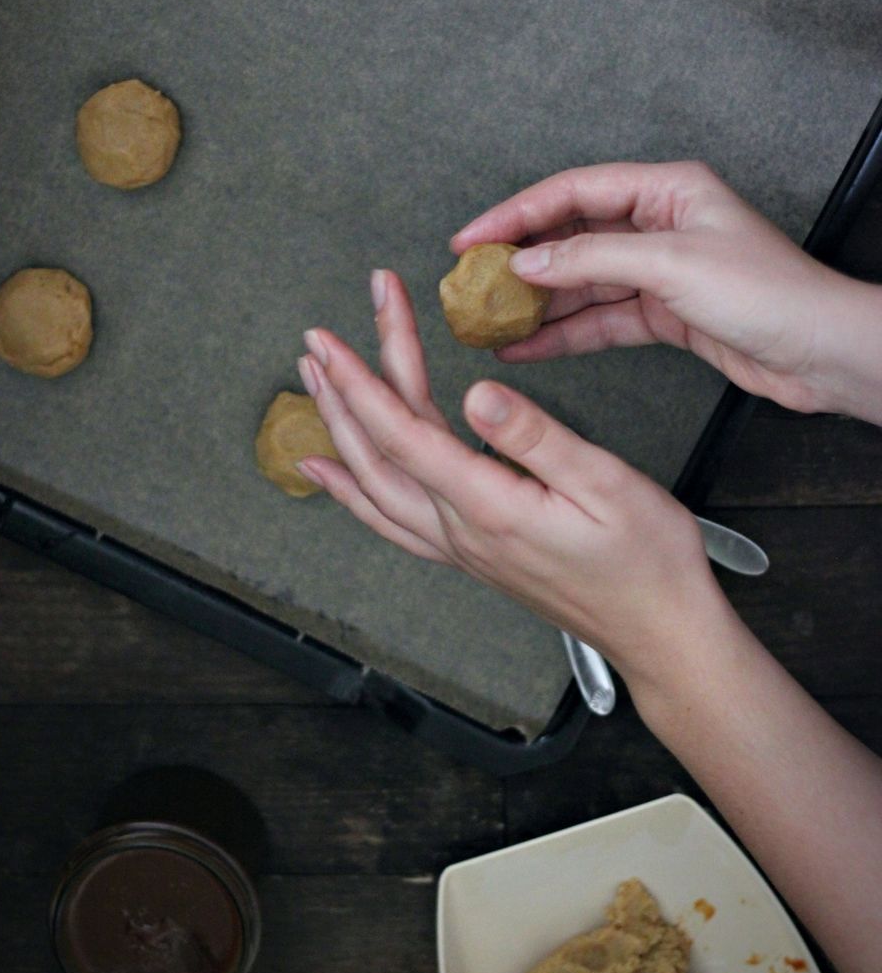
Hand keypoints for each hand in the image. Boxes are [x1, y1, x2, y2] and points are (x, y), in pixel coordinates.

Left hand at [296, 270, 724, 681]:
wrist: (658, 631)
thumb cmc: (646, 561)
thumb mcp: (607, 484)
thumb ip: (536, 437)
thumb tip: (478, 396)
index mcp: (490, 506)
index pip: (404, 434)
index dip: (362, 381)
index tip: (332, 340)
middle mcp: (461, 531)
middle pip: (379, 452)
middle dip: (343, 389)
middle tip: (319, 340)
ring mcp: (460, 547)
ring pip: (374, 486)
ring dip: (338, 430)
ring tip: (313, 384)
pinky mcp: (469, 554)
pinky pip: (388, 521)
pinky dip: (350, 491)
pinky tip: (329, 471)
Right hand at [452, 159, 869, 415]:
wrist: (820, 352)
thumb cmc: (769, 293)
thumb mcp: (671, 264)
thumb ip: (592, 258)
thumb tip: (529, 260)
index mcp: (666, 189)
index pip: (571, 192)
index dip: (515, 214)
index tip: (470, 239)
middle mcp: (659, 224)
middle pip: (572, 236)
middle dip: (521, 261)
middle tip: (473, 284)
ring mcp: (660, 271)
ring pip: (581, 283)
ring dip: (537, 303)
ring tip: (489, 322)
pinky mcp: (664, 314)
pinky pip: (600, 320)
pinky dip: (564, 334)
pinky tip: (527, 347)